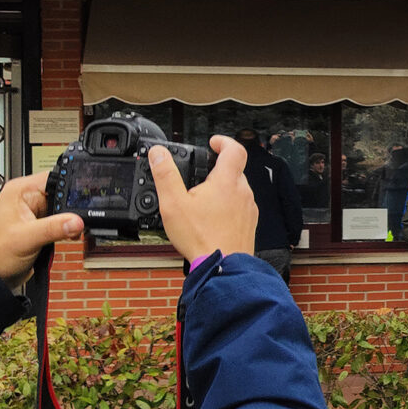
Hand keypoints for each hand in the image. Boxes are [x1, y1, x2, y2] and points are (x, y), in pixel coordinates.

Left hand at [0, 173, 83, 288]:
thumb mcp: (27, 239)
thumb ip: (53, 228)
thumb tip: (76, 221)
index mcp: (20, 190)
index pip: (52, 178)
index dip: (69, 187)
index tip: (83, 199)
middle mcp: (28, 197)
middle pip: (62, 191)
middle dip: (72, 206)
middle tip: (77, 220)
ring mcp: (35, 209)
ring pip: (64, 205)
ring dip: (71, 218)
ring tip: (71, 231)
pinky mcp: (42, 221)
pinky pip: (62, 218)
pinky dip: (69, 226)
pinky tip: (69, 235)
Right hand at [153, 137, 258, 265]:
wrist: (223, 266)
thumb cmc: (201, 238)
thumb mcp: (173, 203)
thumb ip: (165, 175)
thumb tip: (158, 153)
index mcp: (227, 182)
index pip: (234, 149)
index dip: (223, 141)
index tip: (212, 143)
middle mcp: (243, 192)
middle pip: (235, 169)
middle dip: (217, 168)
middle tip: (200, 175)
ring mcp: (248, 208)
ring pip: (237, 189)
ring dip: (222, 188)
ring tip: (202, 199)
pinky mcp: (249, 223)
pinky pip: (240, 206)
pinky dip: (227, 205)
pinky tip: (211, 217)